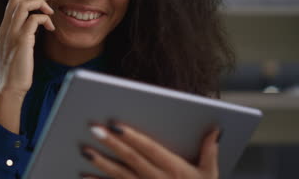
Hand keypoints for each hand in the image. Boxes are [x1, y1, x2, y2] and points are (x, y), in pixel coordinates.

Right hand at [0, 0, 54, 95]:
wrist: (10, 88)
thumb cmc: (16, 71)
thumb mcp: (16, 49)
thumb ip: (22, 34)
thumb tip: (34, 22)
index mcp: (3, 30)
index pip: (11, 2)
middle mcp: (5, 29)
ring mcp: (11, 34)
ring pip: (23, 4)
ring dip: (40, 3)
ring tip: (50, 11)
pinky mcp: (21, 41)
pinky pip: (34, 20)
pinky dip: (44, 19)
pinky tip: (51, 27)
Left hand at [80, 122, 219, 178]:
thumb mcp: (210, 176)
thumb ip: (209, 152)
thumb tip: (214, 129)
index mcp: (174, 170)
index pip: (151, 149)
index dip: (133, 137)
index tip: (116, 124)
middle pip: (131, 159)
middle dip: (112, 144)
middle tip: (94, 129)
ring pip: (120, 176)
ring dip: (101, 163)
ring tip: (85, 150)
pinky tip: (84, 176)